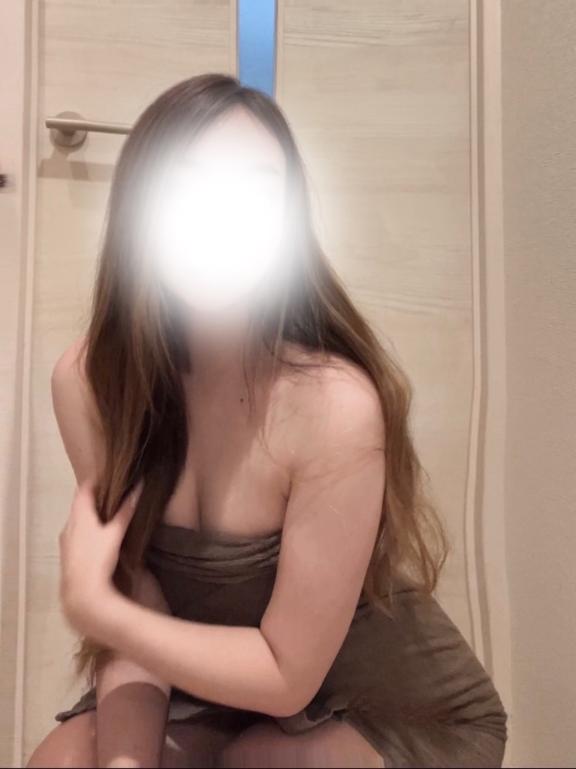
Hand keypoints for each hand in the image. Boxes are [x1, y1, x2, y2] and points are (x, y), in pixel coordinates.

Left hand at [59, 480, 140, 635]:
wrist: (82, 593)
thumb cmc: (98, 559)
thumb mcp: (115, 533)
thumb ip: (126, 511)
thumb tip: (139, 487)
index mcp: (78, 515)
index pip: (83, 489)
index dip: (94, 481)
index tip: (107, 475)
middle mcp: (68, 525)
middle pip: (78, 504)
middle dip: (93, 498)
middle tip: (111, 492)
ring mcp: (65, 541)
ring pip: (76, 520)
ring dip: (89, 514)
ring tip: (106, 513)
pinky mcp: (67, 554)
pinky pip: (76, 534)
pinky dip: (86, 528)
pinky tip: (97, 537)